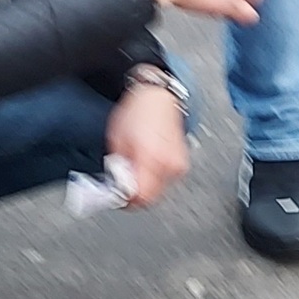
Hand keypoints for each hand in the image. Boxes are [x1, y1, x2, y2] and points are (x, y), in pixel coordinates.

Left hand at [104, 80, 187, 208]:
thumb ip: (117, 167)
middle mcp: (168, 164)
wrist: (159, 97)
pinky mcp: (181, 164)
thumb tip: (117, 187)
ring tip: (135, 169)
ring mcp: (178, 165)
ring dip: (145, 186)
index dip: (126, 201)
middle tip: (123, 183)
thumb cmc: (137, 112)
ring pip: (158, 191)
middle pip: (150, 198)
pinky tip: (147, 164)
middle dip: (135, 194)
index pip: (141, 197)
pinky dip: (154, 178)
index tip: (118, 196)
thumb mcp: (117, 140)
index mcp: (151, 157)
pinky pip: (165, 181)